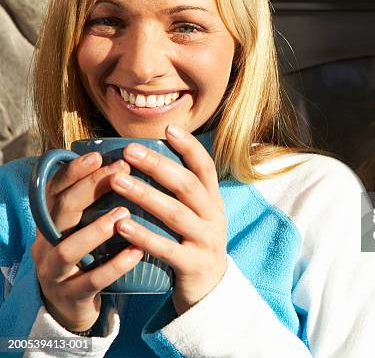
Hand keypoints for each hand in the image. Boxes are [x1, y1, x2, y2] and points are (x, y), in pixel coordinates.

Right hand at [31, 155, 143, 331]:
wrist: (70, 307)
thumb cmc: (86, 257)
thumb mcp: (83, 227)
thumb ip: (96, 202)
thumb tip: (127, 162)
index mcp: (52, 222)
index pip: (55, 191)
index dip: (74, 172)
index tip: (98, 155)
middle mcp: (48, 243)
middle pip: (61, 212)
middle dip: (89, 188)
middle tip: (121, 171)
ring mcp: (56, 272)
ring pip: (68, 249)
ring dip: (96, 229)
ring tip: (124, 214)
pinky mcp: (71, 296)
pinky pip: (91, 281)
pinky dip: (115, 266)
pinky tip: (136, 252)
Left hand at [110, 124, 227, 314]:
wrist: (210, 290)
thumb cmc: (192, 244)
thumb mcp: (196, 215)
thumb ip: (180, 192)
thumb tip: (148, 156)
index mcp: (213, 201)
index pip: (206, 167)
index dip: (189, 147)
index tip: (168, 128)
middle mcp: (214, 217)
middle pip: (188, 186)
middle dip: (158, 165)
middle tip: (129, 151)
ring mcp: (206, 241)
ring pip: (176, 214)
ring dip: (145, 195)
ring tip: (117, 180)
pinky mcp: (194, 265)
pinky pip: (167, 249)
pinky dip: (144, 236)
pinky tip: (121, 225)